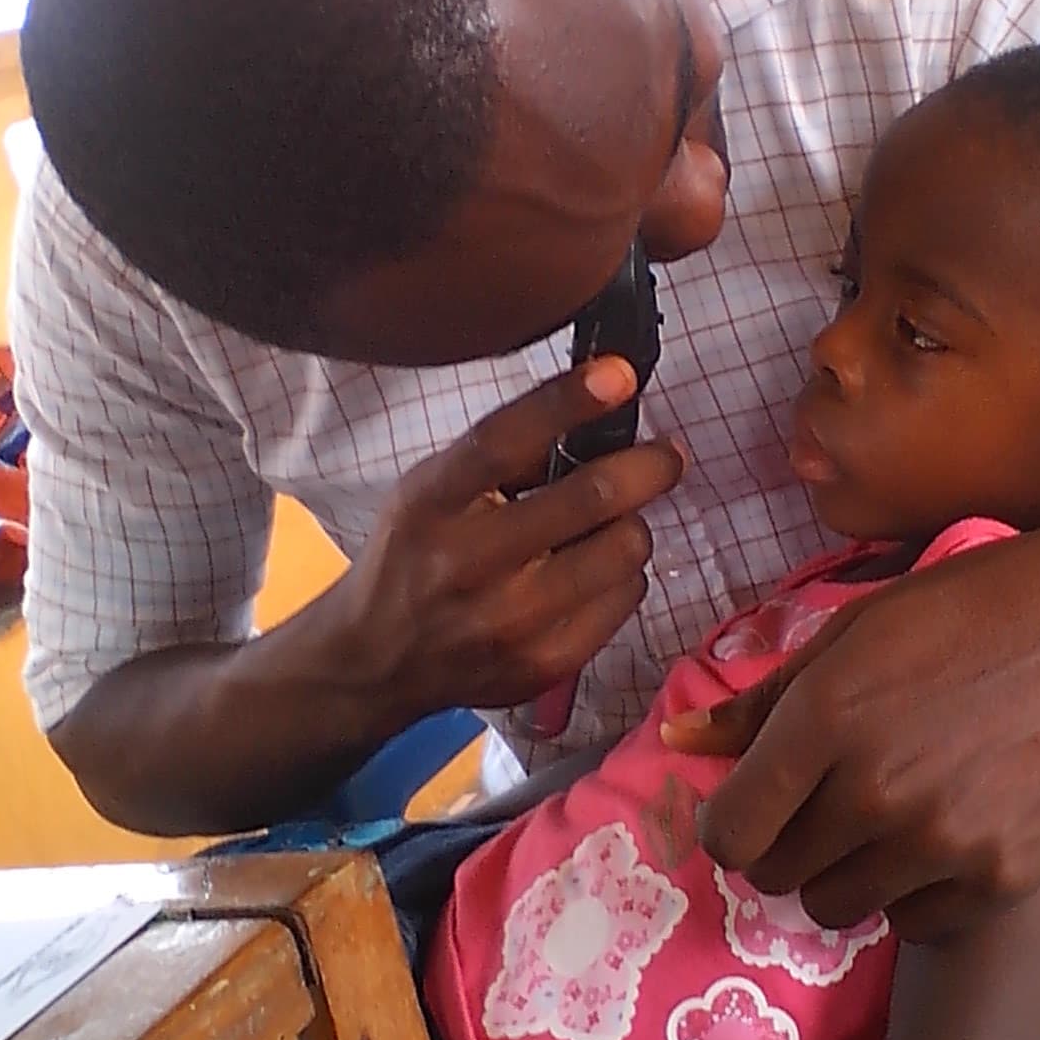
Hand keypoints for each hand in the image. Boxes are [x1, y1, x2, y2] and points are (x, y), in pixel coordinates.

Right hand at [328, 357, 681, 727]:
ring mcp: (505, 622)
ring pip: (620, 552)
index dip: (566, 403)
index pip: (502, 441)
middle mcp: (464, 563)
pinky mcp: (539, 664)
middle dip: (646, 467)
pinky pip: (623, 601)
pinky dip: (624, 578)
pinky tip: (598, 574)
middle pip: (586, 500)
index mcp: (431, 504)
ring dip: (632, 526)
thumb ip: (502, 457)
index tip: (619, 375)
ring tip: (614, 525)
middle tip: (665, 456)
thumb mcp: (430, 492)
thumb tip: (597, 412)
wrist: (374, 661)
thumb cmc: (414, 558)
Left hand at [661, 511, 1039, 940]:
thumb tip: (676, 743)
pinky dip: (912, 891)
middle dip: (784, 843)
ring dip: (844, 870)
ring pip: (838, 906)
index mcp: (825, 721)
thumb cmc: (971, 610)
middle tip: (822, 804)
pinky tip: (940, 834)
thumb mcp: (854, 631)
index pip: (731, 831)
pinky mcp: (1000, 878)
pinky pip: (912, 920)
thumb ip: (761, 700)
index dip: (731, 822)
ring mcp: (941, 844)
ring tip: (883, 816)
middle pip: (778, 875)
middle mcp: (875, 793)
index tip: (754, 805)